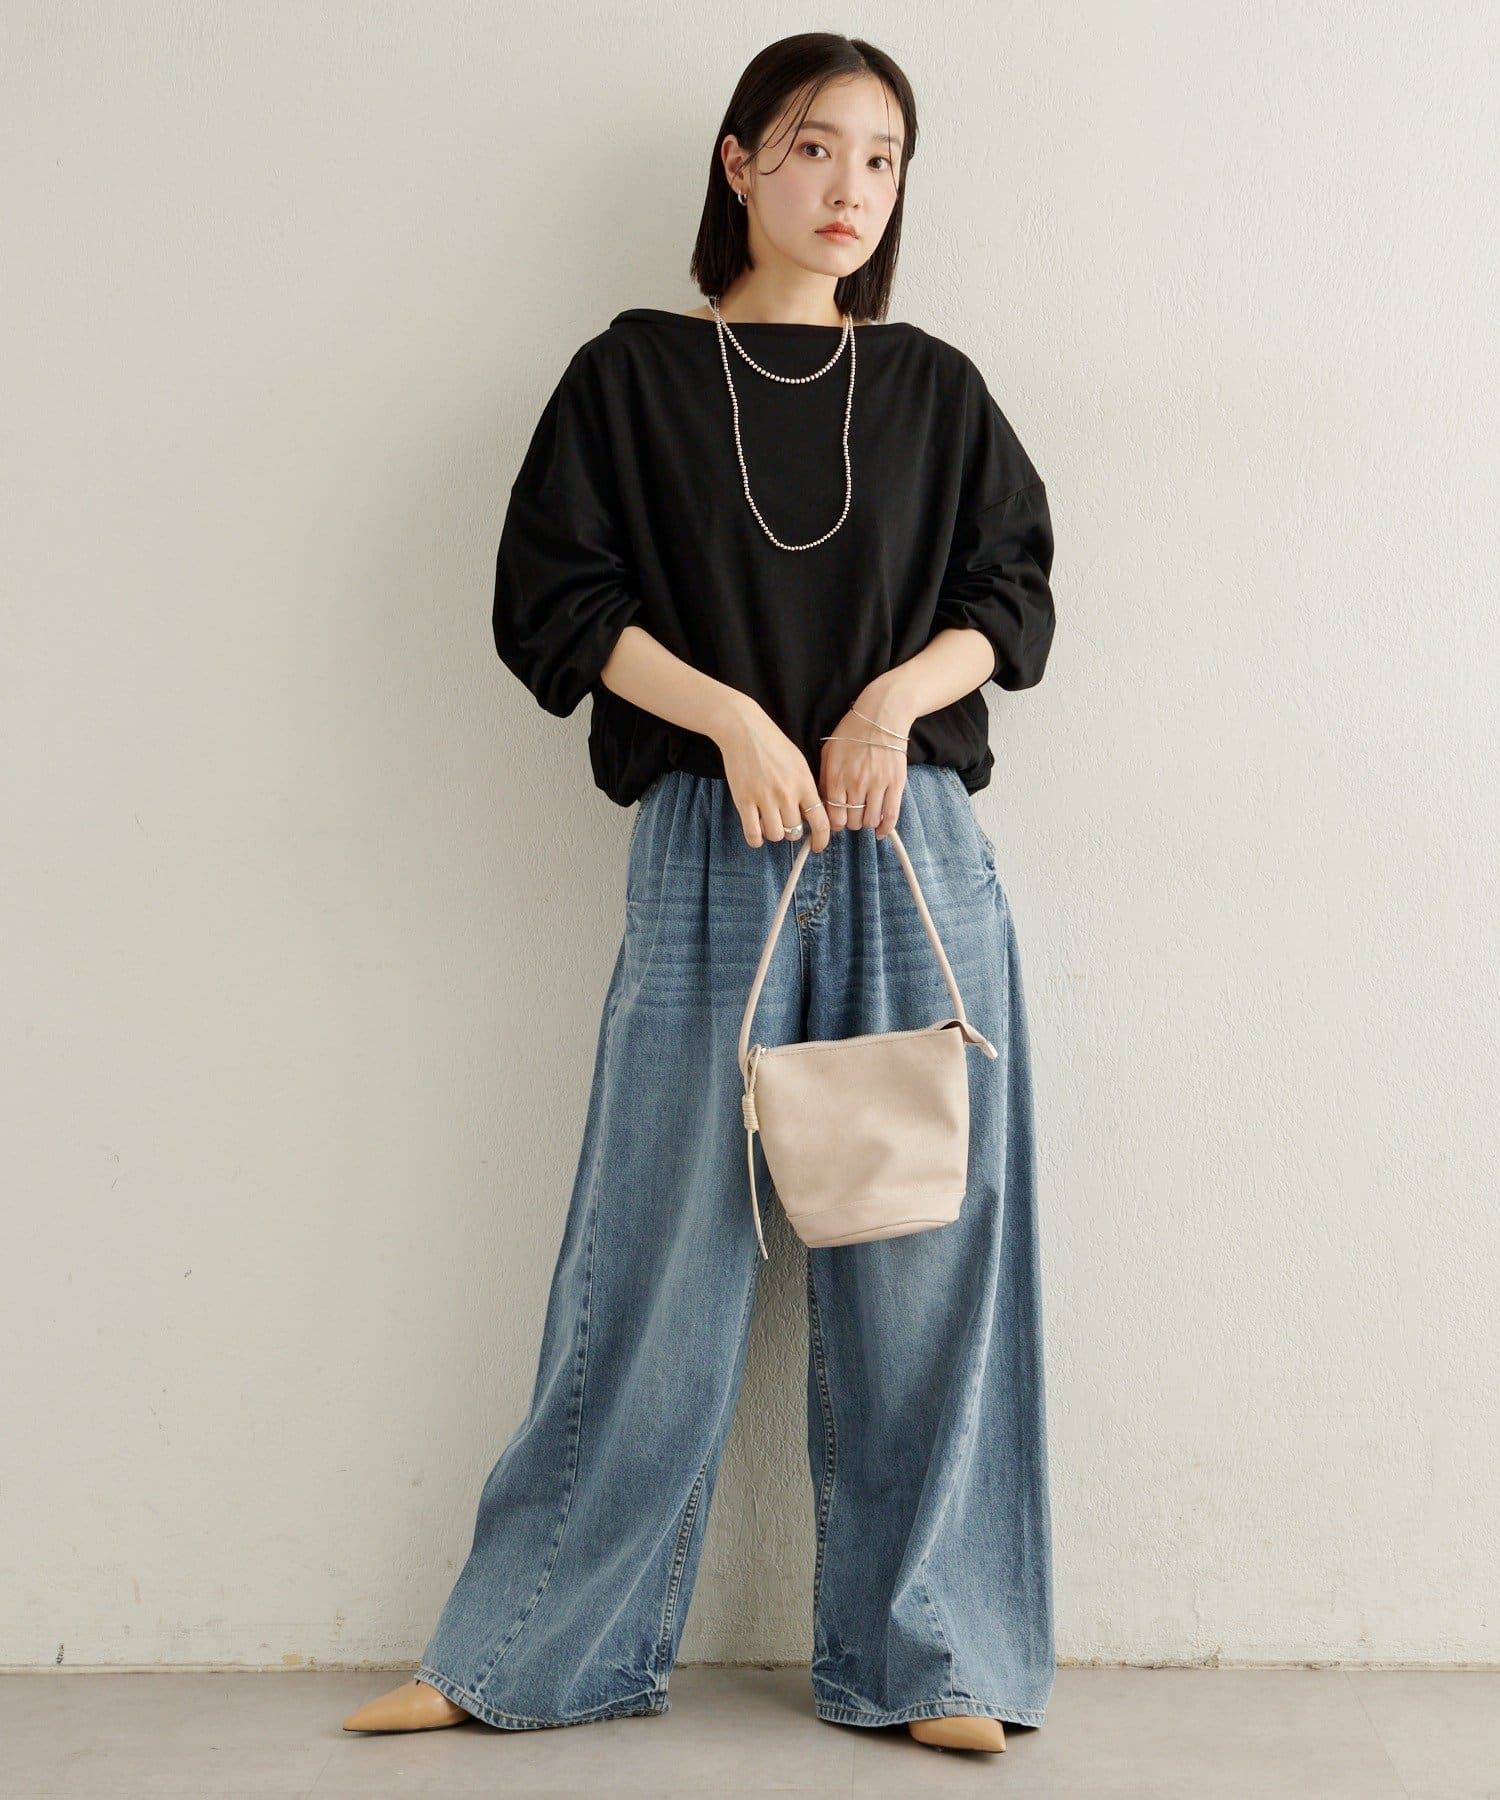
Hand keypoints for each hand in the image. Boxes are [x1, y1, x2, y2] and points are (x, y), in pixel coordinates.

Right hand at [715, 701, 830, 852]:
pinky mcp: (744, 801)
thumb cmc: (773, 744)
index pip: (820, 822)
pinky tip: (757, 831)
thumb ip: (807, 788)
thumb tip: (812, 814)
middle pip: (795, 831)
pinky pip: (753, 834)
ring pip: (775, 835)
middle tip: (786, 821)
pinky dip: (756, 839)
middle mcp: (786, 794)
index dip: (822, 839)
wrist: (744, 730)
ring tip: (770, 822)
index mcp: (804, 784)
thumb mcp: (799, 763)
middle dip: (792, 831)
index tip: (818, 846)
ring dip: (774, 833)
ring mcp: (764, 799)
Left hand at [819, 695, 914, 840]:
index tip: (838, 820)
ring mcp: (877, 784)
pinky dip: (886, 828)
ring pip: (870, 821)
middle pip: (851, 821)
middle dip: (851, 823)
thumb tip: (823, 804)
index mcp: (836, 777)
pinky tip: (881, 831)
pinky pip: (891, 815)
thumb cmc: (852, 733)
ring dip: (867, 823)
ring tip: (866, 815)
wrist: (881, 716)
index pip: (833, 816)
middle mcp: (855, 784)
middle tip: (853, 815)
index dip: (835, 824)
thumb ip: (824, 780)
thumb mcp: (829, 753)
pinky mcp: (895, 784)